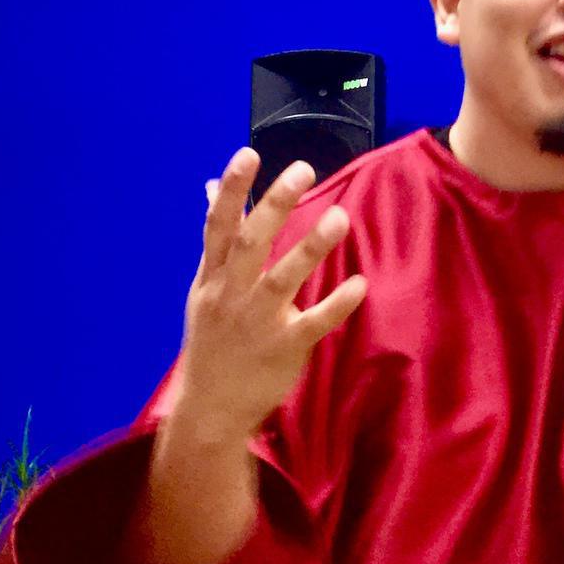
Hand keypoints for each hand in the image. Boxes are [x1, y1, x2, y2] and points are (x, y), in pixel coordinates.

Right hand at [174, 148, 367, 439]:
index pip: (218, 227)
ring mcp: (257, 323)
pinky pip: (313, 324)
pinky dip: (336, 305)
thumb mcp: (204, 289)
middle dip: (274, 205)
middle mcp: (231, 295)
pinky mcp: (284, 349)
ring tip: (340, 216)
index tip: (248, 154)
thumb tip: (209, 189)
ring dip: (311, 247)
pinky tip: (359, 284)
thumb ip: (216, 240)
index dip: (231, 190)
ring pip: (283, 280)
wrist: (210, 408)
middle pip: (251, 244)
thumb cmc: (213, 341)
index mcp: (212, 278)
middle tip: (304, 169)